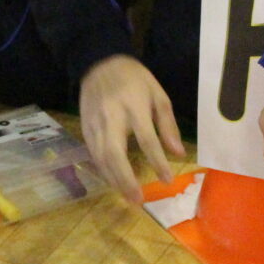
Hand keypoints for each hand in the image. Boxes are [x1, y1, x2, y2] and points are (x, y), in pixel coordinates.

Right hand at [80, 55, 185, 202]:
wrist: (99, 63)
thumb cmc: (134, 79)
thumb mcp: (158, 95)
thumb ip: (167, 124)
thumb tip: (178, 153)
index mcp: (134, 106)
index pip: (147, 139)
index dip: (157, 162)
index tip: (167, 180)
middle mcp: (112, 117)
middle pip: (116, 154)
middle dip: (126, 179)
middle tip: (137, 199)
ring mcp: (95, 123)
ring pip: (101, 157)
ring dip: (114, 180)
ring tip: (127, 196)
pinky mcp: (85, 127)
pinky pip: (93, 153)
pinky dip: (103, 170)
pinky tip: (113, 181)